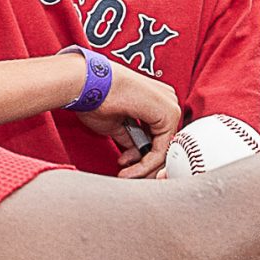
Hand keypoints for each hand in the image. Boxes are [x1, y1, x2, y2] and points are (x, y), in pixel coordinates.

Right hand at [73, 61, 183, 178]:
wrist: (89, 85)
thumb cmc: (98, 98)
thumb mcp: (118, 124)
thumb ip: (130, 136)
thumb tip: (135, 151)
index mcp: (157, 99)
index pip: (157, 135)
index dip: (142, 156)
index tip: (124, 164)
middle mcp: (168, 101)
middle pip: (163, 142)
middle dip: (145, 163)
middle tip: (129, 174)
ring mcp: (170, 106)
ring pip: (163, 149)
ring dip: (144, 168)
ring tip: (125, 175)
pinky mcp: (168, 114)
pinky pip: (161, 150)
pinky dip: (145, 165)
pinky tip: (128, 172)